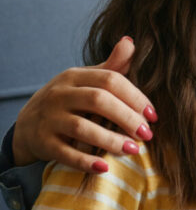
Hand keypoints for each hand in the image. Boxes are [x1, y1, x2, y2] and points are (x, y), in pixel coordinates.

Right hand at [12, 37, 156, 171]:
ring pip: (82, 128)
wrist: (28, 124)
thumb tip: (131, 42)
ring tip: (133, 150)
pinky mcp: (42, 143)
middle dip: (127, 118)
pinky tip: (105, 167)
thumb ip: (111, 66)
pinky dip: (86, 162)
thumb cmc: (69, 100)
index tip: (153, 115)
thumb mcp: (86, 80)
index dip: (136, 97)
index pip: (110, 80)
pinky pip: (65, 153)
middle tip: (147, 134)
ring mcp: (48, 119)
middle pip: (99, 101)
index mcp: (74, 76)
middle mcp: (59, 94)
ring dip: (111, 140)